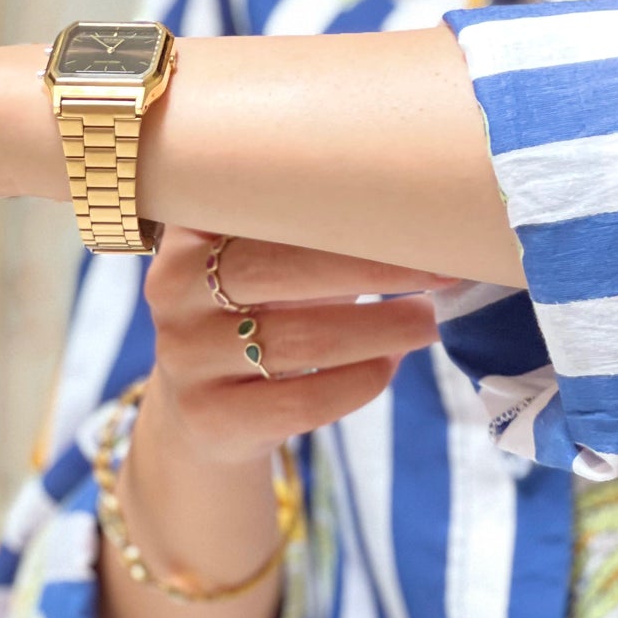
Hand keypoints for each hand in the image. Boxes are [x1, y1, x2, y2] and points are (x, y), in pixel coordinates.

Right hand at [141, 224, 455, 465]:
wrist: (202, 413)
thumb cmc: (258, 308)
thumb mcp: (259, 252)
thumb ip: (308, 217)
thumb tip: (418, 199)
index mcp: (188, 231)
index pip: (262, 204)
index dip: (339, 205)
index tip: (408, 204)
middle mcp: (174, 291)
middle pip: (282, 270)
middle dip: (376, 266)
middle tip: (443, 267)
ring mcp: (187, 359)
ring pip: (302, 341)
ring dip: (383, 328)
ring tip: (429, 319)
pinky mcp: (212, 419)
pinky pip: (304, 400)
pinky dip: (361, 380)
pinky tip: (390, 363)